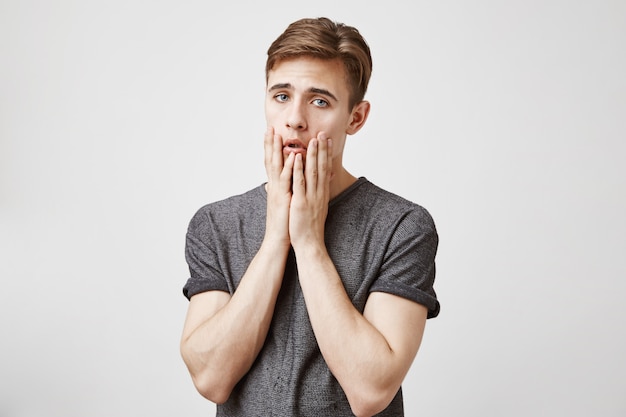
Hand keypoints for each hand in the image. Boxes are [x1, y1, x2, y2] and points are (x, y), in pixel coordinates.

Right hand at [263, 127, 293, 247]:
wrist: (278, 239)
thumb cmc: (283, 222)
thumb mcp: (282, 203)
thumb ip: (280, 191)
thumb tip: (274, 185)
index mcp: (275, 186)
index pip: (272, 163)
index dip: (271, 148)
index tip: (272, 134)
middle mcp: (274, 186)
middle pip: (270, 160)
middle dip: (270, 143)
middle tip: (270, 127)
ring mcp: (277, 192)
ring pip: (276, 167)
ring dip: (277, 150)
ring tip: (277, 134)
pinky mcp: (283, 198)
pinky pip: (286, 180)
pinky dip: (289, 168)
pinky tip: (292, 156)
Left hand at [289, 132, 332, 249]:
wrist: (310, 244)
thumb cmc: (309, 228)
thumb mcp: (314, 209)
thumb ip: (314, 195)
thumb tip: (315, 187)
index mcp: (320, 193)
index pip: (324, 170)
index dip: (326, 154)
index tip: (326, 141)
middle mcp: (318, 193)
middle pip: (321, 167)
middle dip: (322, 149)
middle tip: (323, 133)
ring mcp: (310, 197)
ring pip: (312, 172)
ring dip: (313, 155)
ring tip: (313, 139)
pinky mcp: (300, 202)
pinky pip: (300, 183)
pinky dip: (298, 170)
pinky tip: (297, 158)